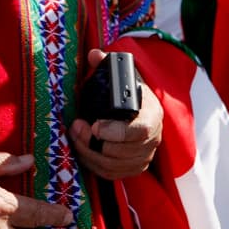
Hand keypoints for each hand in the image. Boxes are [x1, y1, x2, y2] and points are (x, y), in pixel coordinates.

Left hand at [69, 49, 162, 179]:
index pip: (140, 131)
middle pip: (122, 151)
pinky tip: (82, 149)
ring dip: (89, 153)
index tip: (96, 125)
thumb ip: (108, 65)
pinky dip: (93, 164)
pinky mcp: (134, 168)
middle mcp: (153, 139)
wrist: (144, 112)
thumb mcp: (125, 78)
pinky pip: (111, 174)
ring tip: (75, 135)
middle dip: (93, 142)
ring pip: (114, 165)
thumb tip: (94, 54)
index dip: (116, 132)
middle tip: (76, 127)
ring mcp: (144, 156)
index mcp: (152, 116)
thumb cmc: (132, 95)